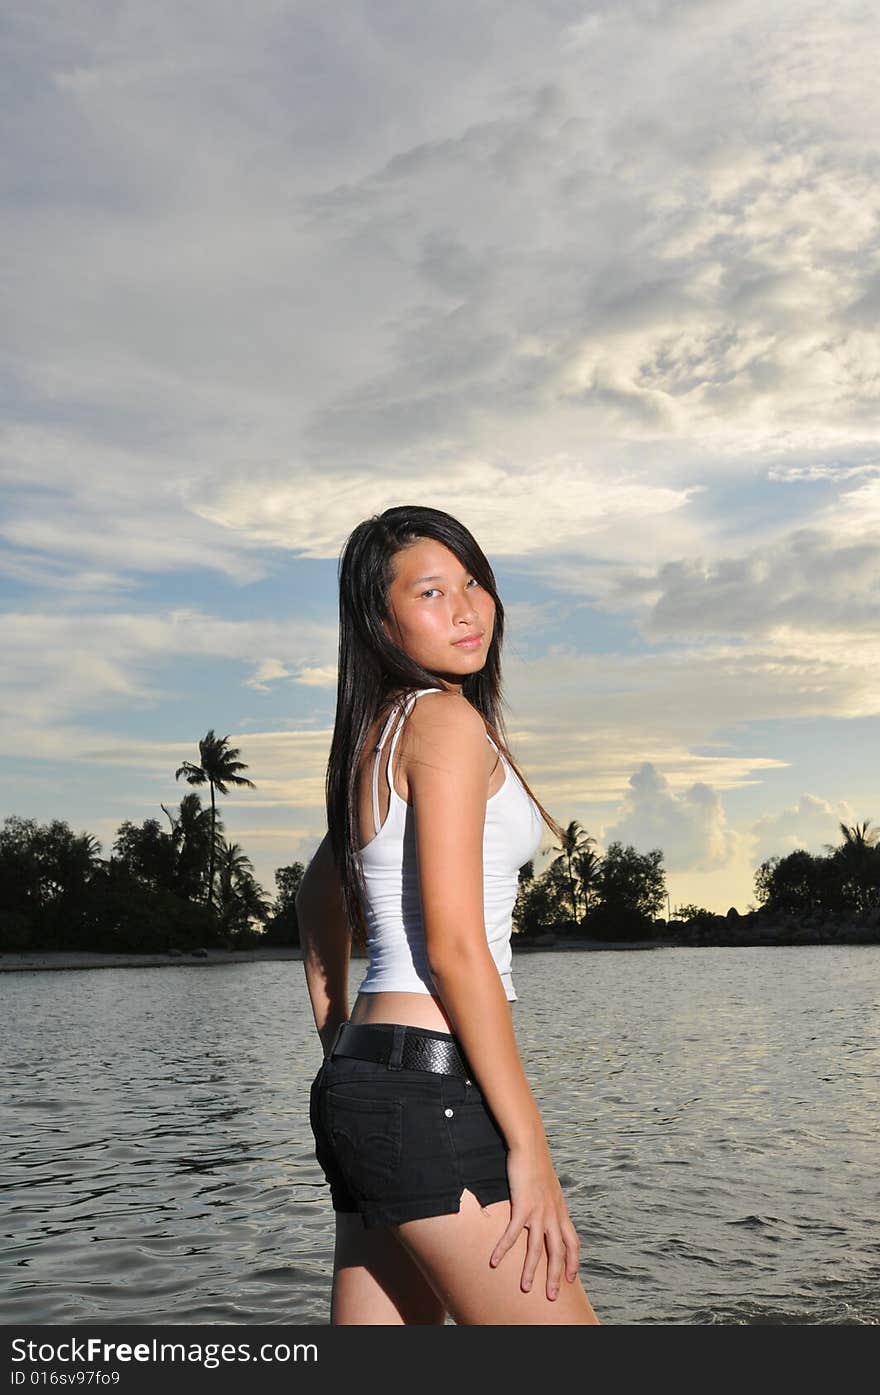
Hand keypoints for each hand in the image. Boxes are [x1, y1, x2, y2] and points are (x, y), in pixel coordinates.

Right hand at [489, 1134, 580, 1300]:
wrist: (530, 1146)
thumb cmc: (537, 1164)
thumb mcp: (550, 1186)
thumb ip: (551, 1202)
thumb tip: (547, 1210)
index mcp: (561, 1211)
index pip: (573, 1243)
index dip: (573, 1262)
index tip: (571, 1279)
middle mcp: (554, 1215)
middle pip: (558, 1252)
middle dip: (555, 1277)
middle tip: (551, 1296)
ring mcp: (540, 1212)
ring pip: (537, 1249)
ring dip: (531, 1270)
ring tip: (525, 1288)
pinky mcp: (523, 1206)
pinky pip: (513, 1234)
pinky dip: (503, 1249)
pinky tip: (495, 1261)